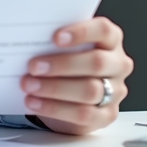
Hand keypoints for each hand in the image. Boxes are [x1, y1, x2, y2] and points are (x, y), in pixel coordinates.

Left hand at [21, 16, 132, 134]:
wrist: (70, 93)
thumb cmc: (66, 59)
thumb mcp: (64, 46)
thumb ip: (56, 41)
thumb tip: (29, 37)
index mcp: (111, 40)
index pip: (104, 30)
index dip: (82, 32)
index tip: (56, 37)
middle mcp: (118, 64)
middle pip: (97, 63)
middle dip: (62, 65)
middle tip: (34, 66)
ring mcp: (115, 91)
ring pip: (90, 91)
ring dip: (54, 88)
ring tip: (29, 85)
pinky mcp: (107, 115)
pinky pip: (83, 114)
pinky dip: (54, 108)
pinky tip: (35, 102)